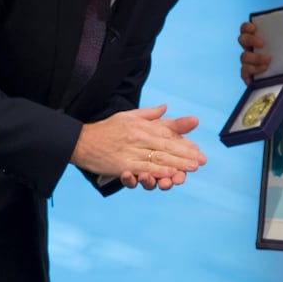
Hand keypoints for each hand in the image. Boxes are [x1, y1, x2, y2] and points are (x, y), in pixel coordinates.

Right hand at [71, 105, 206, 188]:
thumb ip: (149, 114)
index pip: (167, 134)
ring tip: (191, 168)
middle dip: (185, 154)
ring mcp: (131, 150)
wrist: (81, 141)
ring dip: (176, 163)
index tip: (198, 149)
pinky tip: (169, 174)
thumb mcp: (129, 116)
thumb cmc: (107, 129)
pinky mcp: (122, 163)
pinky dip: (157, 171)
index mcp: (142, 125)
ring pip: (158, 157)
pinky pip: (143, 167)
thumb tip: (165, 107)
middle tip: (201, 161)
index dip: (184, 142)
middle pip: (166, 146)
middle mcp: (139, 136)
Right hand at [238, 21, 270, 83]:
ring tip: (268, 60)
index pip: (246, 29)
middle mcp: (250, 49)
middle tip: (262, 43)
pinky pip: (245, 71)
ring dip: (255, 57)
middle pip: (242, 39)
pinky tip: (264, 69)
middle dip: (250, 40)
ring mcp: (248, 63)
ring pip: (244, 57)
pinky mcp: (248, 75)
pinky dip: (254, 69)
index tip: (254, 28)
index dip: (247, 27)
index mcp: (257, 40)